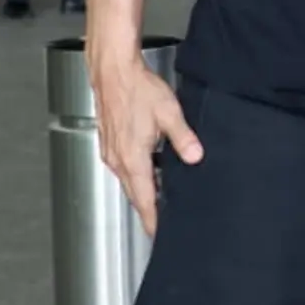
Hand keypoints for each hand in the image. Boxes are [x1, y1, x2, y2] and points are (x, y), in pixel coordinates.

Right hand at [91, 56, 202, 236]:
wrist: (112, 70)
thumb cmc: (136, 88)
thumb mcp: (169, 113)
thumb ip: (183, 138)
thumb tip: (196, 156)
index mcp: (133, 159)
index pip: (145, 200)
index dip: (152, 220)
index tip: (158, 234)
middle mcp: (118, 159)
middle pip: (135, 194)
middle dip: (147, 210)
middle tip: (160, 223)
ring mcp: (111, 151)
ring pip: (128, 181)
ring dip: (142, 191)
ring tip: (158, 199)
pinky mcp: (108, 141)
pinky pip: (122, 167)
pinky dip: (134, 175)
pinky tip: (146, 169)